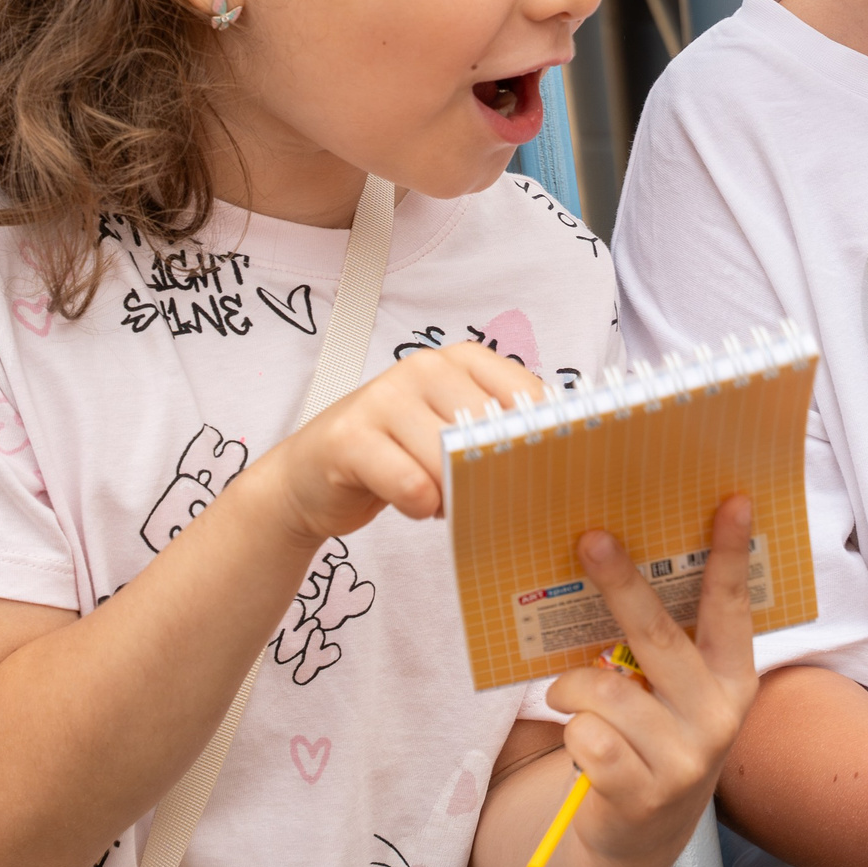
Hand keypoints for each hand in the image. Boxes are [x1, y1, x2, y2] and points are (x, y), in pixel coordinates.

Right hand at [260, 342, 544, 542]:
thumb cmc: (396, 456)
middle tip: (493, 500)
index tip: (555, 472)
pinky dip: (421, 506)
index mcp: (460, 360)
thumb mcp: (452, 435)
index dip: (546, 438)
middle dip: (499, 474)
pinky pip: (412, 484)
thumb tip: (556, 463)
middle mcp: (425, 367)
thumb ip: (496, 434)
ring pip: (452, 459)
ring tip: (446, 500)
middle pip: (491, 429)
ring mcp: (384, 397)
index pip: (527, 394)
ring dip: (457, 495)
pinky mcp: (351, 437)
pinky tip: (414, 504)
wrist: (311, 476)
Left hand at [542, 497, 759, 866]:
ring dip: (572, 687)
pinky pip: (586, 738)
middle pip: (659, 637)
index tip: (732, 500)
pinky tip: (582, 744)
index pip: (731, 608)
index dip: (730, 554)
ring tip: (566, 695)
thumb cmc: (652, 738)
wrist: (641, 835)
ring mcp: (684, 759)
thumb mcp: (674, 693)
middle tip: (590, 539)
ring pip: (605, 692)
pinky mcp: (643, 794)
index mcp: (733, 680)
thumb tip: (614, 563)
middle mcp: (718, 717)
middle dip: (621, 583)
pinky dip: (571, 732)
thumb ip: (662, 645)